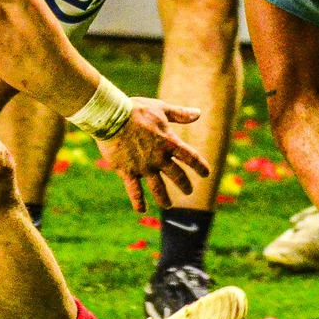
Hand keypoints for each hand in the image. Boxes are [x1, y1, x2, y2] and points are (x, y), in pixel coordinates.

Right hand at [96, 98, 210, 211]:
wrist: (112, 117)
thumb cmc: (136, 110)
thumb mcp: (161, 109)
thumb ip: (180, 114)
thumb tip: (198, 113)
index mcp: (169, 142)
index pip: (190, 157)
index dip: (199, 166)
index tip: (206, 173)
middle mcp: (158, 158)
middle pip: (176, 175)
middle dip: (184, 184)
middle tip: (189, 191)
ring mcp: (143, 167)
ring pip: (158, 187)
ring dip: (164, 198)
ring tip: (168, 206)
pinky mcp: (127, 171)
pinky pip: (135, 190)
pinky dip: (138, 201)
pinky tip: (141, 209)